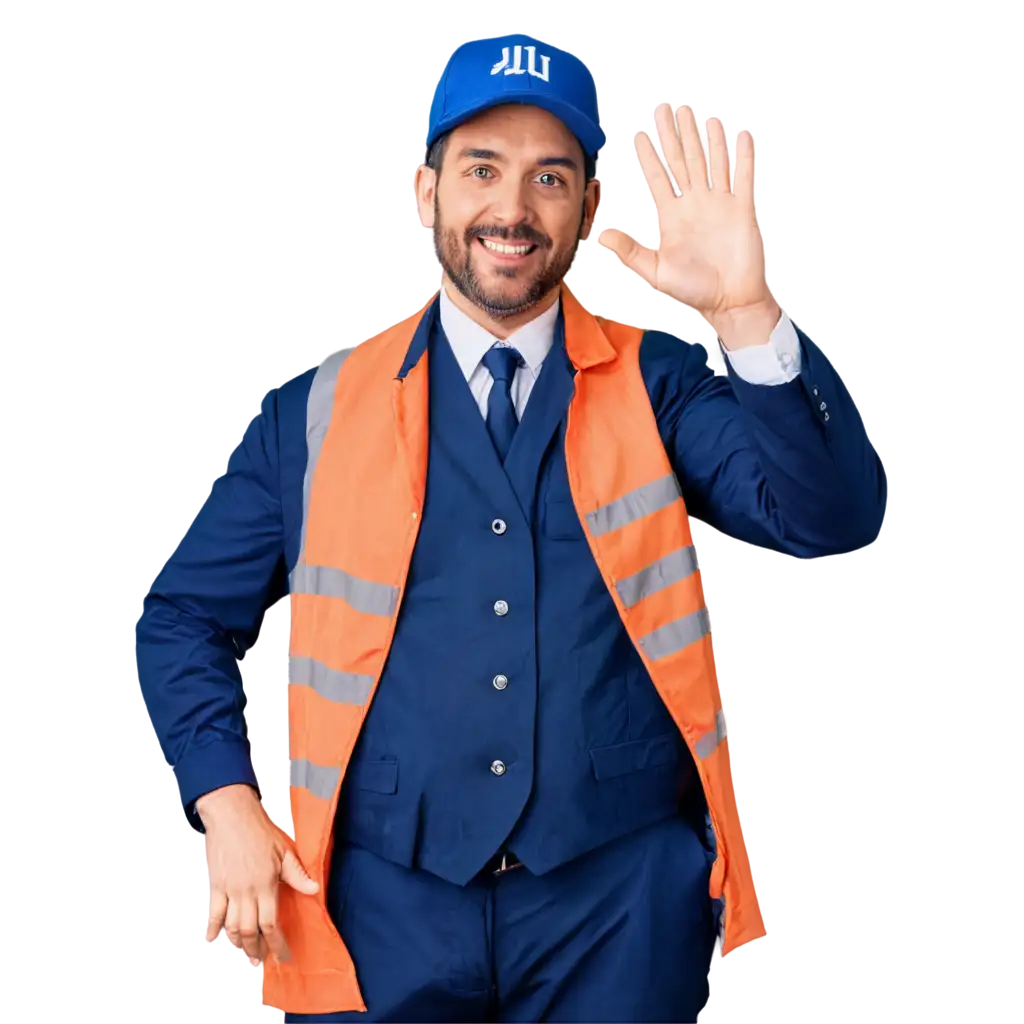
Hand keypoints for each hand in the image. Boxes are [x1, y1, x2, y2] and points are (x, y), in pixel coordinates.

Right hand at [196, 784, 318, 969]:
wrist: (232, 816)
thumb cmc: (260, 832)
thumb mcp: (284, 851)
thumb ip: (297, 874)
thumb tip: (314, 890)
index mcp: (266, 883)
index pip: (270, 923)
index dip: (275, 943)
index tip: (280, 955)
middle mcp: (246, 891)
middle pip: (249, 930)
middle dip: (255, 949)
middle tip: (260, 960)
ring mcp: (229, 889)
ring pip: (231, 927)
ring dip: (237, 945)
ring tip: (244, 955)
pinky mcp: (214, 885)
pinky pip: (213, 914)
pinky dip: (214, 930)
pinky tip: (217, 940)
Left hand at [595, 102, 775, 330]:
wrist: (729, 301)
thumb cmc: (692, 290)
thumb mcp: (655, 271)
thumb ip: (630, 250)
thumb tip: (600, 233)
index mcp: (672, 216)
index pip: (658, 177)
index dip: (650, 155)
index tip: (641, 131)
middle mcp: (695, 204)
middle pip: (683, 161)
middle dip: (676, 135)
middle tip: (669, 108)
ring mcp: (719, 204)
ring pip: (711, 162)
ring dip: (705, 139)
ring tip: (698, 114)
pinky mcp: (743, 210)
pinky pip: (742, 176)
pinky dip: (741, 156)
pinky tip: (738, 134)